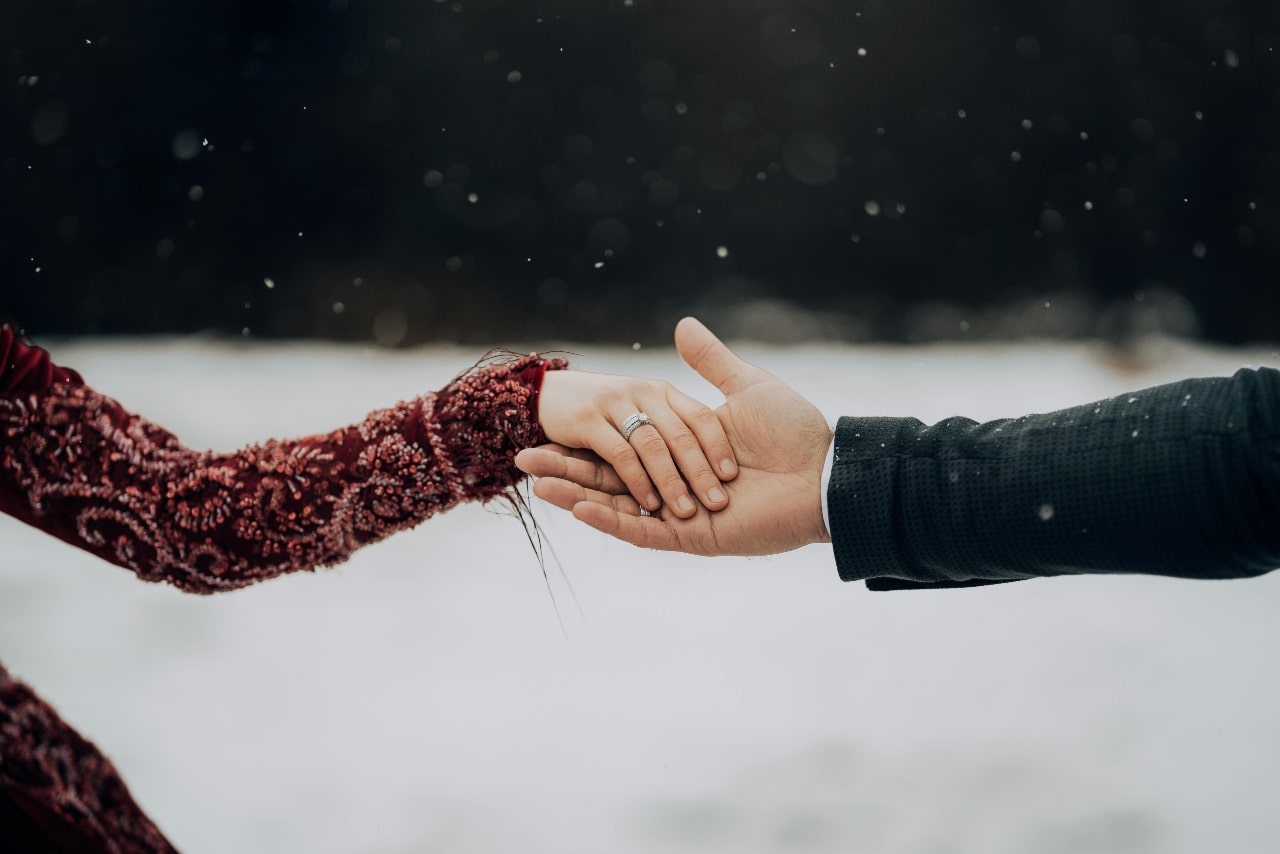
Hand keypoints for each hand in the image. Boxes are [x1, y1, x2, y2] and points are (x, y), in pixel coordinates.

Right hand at [519, 318, 832, 554]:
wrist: (826, 474)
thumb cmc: (793, 431)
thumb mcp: (745, 387)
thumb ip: (709, 363)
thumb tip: (682, 325)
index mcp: (684, 454)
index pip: (623, 447)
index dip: (586, 440)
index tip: (549, 427)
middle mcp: (678, 485)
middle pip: (608, 477)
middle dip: (565, 468)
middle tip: (521, 457)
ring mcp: (683, 513)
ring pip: (616, 503)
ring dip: (573, 493)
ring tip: (533, 480)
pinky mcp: (693, 537)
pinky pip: (642, 530)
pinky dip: (609, 519)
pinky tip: (576, 506)